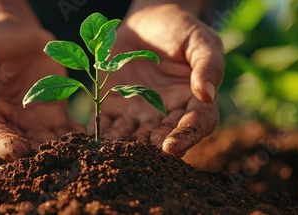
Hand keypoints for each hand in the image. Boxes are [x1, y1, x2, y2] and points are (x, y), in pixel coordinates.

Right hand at [0, 18, 82, 160]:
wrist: (16, 35)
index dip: (3, 146)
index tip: (17, 152)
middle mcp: (8, 123)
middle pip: (21, 146)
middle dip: (37, 153)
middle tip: (54, 156)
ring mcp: (32, 121)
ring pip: (45, 142)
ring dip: (60, 149)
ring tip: (75, 151)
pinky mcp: (53, 113)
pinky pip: (65, 129)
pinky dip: (76, 136)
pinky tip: (88, 139)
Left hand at [100, 3, 223, 156]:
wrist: (147, 21)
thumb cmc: (181, 29)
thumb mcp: (200, 40)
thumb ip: (208, 65)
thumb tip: (207, 94)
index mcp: (194, 101)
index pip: (197, 124)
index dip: (186, 137)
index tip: (172, 147)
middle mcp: (167, 114)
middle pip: (163, 137)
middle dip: (151, 147)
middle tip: (141, 153)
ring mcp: (139, 112)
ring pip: (134, 136)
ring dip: (124, 146)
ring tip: (114, 151)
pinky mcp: (113, 107)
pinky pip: (106, 124)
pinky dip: (98, 134)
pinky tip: (90, 141)